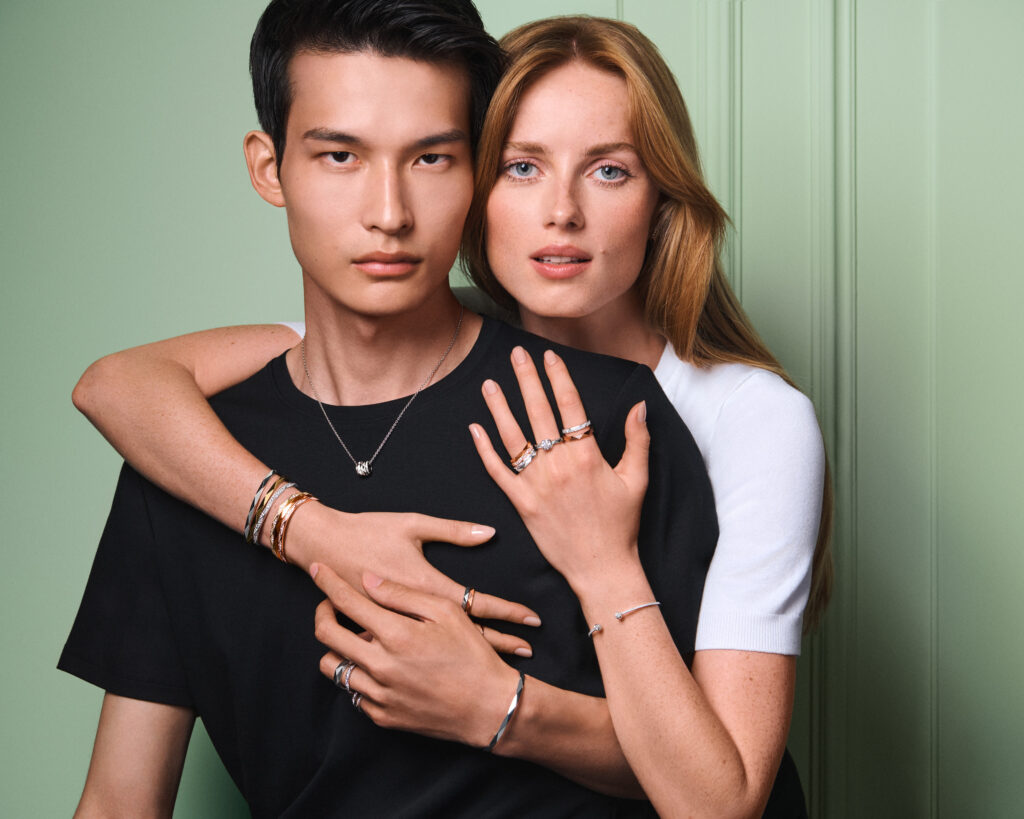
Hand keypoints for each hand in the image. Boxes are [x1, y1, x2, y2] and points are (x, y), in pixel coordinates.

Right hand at [288, 504, 539, 654]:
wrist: (320, 544)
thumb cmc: (369, 530)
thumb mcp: (413, 524)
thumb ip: (453, 530)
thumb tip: (489, 533)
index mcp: (425, 584)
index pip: (476, 603)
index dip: (507, 612)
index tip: (532, 620)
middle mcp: (412, 612)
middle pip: (465, 633)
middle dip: (499, 642)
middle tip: (527, 651)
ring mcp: (393, 629)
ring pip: (442, 650)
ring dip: (474, 654)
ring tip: (505, 666)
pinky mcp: (376, 636)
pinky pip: (412, 656)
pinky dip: (435, 662)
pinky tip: (452, 669)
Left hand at [312, 565, 523, 747]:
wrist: (488, 708)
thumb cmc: (472, 655)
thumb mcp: (446, 612)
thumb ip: (403, 594)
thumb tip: (368, 580)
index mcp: (396, 635)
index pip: (346, 601)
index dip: (327, 582)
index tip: (317, 569)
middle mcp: (380, 666)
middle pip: (326, 634)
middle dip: (322, 612)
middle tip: (330, 604)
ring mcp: (378, 694)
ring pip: (332, 666)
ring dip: (336, 646)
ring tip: (354, 636)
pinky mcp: (382, 716)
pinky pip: (352, 692)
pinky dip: (356, 674)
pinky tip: (373, 664)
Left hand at [468, 347, 649, 591]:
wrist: (601, 568)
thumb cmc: (621, 525)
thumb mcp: (637, 479)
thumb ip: (637, 440)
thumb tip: (639, 406)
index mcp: (587, 456)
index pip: (569, 406)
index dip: (558, 377)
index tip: (549, 356)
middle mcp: (558, 466)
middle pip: (538, 413)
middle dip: (526, 380)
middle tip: (516, 354)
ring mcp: (536, 485)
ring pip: (513, 437)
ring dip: (499, 408)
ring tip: (489, 383)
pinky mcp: (521, 503)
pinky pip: (498, 472)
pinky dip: (484, 450)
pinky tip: (475, 428)